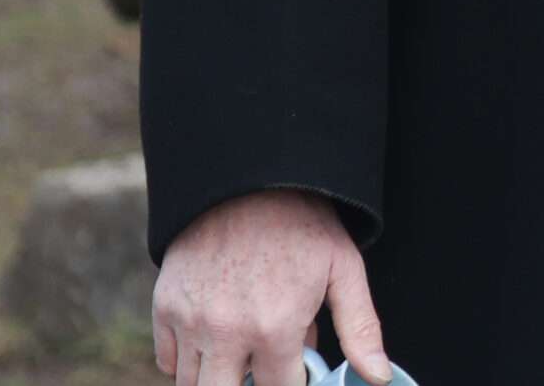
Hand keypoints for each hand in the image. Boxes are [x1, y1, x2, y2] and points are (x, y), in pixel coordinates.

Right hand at [151, 190, 391, 385]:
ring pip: (193, 385)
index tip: (298, 367)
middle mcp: (225, 333)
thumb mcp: (343, 269)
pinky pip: (168, 361)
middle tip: (267, 364)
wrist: (250, 177)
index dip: (293, 381)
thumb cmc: (303, 223)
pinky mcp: (164, 307)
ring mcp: (190, 322)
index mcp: (274, 329)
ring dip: (219, 377)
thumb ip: (360, 329)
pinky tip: (215, 340)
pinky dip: (188, 361)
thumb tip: (379, 377)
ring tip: (245, 349)